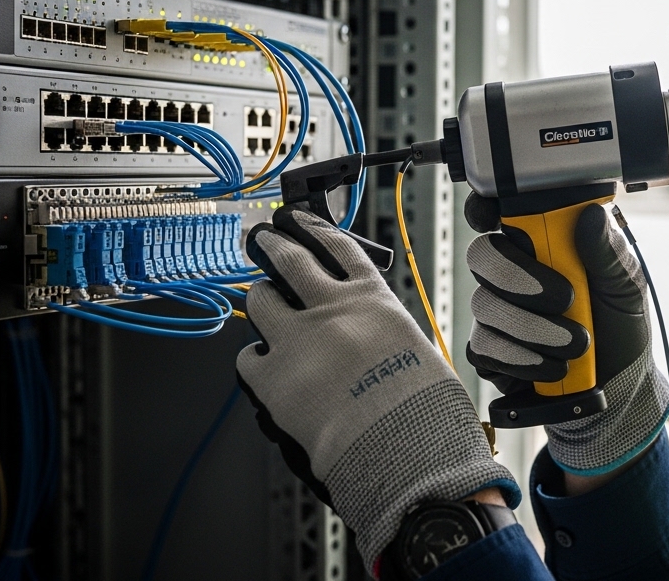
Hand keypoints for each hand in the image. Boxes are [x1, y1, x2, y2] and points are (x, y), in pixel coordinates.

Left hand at [237, 206, 517, 569]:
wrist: (401, 445)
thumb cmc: (420, 405)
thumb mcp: (413, 346)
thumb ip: (380, 328)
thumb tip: (363, 332)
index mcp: (370, 298)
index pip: (337, 247)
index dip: (312, 229)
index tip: (298, 223)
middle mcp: (330, 308)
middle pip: (289, 259)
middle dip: (271, 244)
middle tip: (262, 239)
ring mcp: (297, 339)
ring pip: (260, 299)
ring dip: (260, 299)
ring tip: (261, 303)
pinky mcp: (272, 376)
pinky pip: (247, 357)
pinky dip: (254, 360)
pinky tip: (264, 367)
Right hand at [463, 195, 668, 474]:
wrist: (619, 388)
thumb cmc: (620, 327)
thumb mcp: (626, 286)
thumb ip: (607, 251)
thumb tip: (591, 214)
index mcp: (542, 246)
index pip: (498, 215)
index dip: (484, 209)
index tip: (493, 216)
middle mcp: (512, 274)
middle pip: (482, 256)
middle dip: (519, 278)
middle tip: (565, 298)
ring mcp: (496, 313)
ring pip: (485, 305)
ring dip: (535, 328)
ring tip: (577, 344)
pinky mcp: (490, 353)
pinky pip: (484, 348)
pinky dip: (523, 359)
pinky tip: (554, 367)